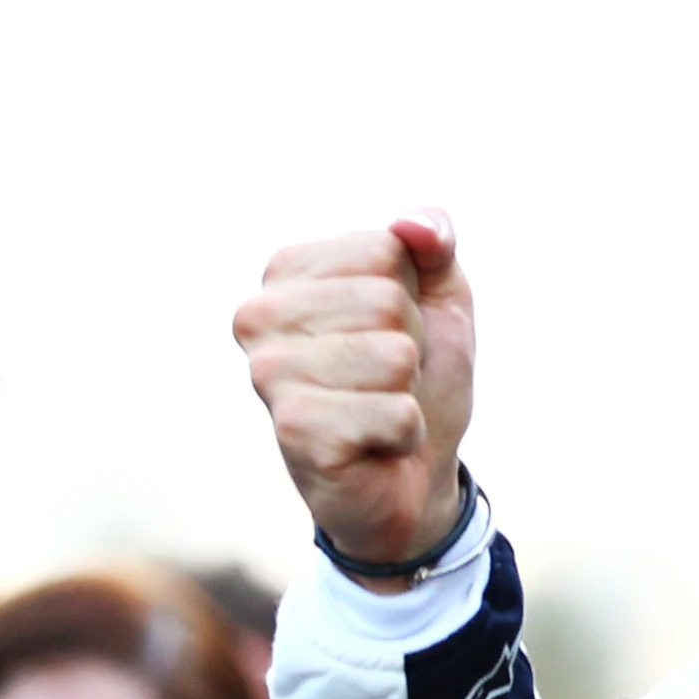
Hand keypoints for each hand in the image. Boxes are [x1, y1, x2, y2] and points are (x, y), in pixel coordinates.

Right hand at [234, 211, 473, 579]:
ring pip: (395, 355)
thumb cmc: (417, 376)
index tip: (386, 330)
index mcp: (287, 271)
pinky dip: (405, 432)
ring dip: (407, 391)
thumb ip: (432, 241)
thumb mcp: (438, 295)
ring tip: (377, 408)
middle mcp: (259, 317)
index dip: (412, 293)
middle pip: (387, 299)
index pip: (385, 247)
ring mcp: (269, 375)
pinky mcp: (294, 432)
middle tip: (385, 379)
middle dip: (411, 345)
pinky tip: (373, 445)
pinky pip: (397, 413)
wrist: (413, 473)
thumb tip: (413, 225)